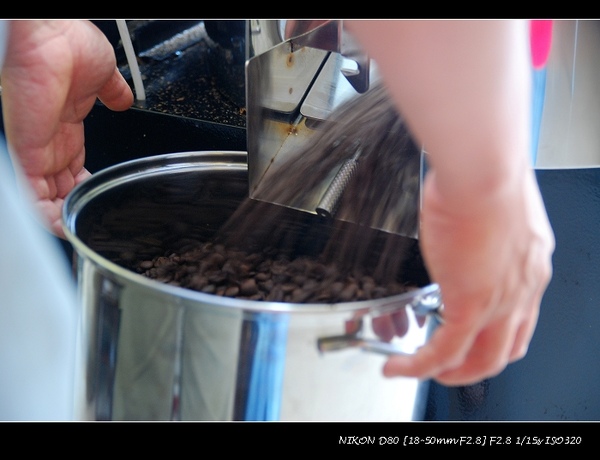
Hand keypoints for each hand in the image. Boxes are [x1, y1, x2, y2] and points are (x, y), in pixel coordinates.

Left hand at [1, 20, 132, 237]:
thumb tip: (127, 99)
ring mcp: (36, 147)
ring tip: (80, 231)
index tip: (100, 196)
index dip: (84, 184)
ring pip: (44, 196)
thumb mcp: (103, 73)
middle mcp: (48, 139)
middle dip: (76, 204)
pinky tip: (64, 227)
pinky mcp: (26, 153)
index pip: (71, 166)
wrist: (49, 31)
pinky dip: (47, 215)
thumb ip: (114, 91)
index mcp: (64, 123)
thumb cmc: (68, 43)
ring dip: (63, 216)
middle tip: (93, 221)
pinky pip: (32, 194)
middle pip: (58, 185)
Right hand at [382, 167, 553, 385]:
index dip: (495, 333)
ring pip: (483, 360)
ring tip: (425, 370)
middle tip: (453, 367)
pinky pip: (443, 351)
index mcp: (529, 263)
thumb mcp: (488, 206)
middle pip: (506, 349)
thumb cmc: (485, 172)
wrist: (482, 169)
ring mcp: (501, 300)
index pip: (520, 316)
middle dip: (476, 364)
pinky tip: (400, 366)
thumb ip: (477, 226)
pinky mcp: (471, 303)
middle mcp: (523, 288)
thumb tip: (455, 223)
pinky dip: (419, 366)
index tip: (472, 334)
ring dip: (452, 373)